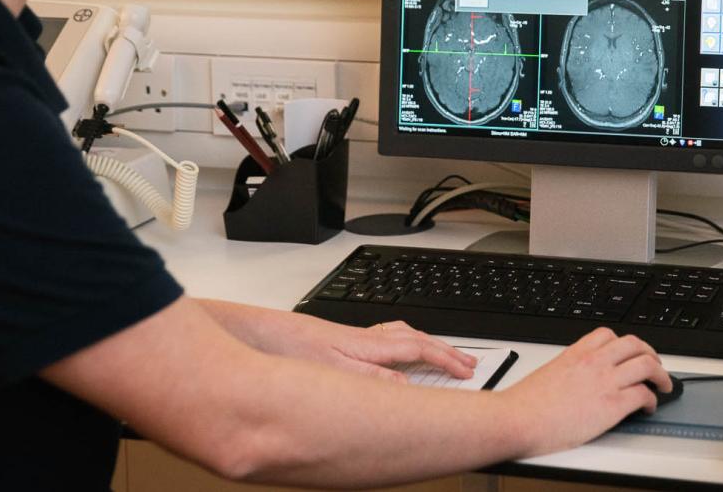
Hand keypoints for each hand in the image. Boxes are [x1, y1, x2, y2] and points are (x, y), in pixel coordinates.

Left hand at [257, 312, 476, 382]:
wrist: (256, 334)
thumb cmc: (286, 348)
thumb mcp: (333, 371)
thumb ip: (372, 379)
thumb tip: (407, 388)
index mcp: (368, 344)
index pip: (419, 348)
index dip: (446, 359)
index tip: (466, 371)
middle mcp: (364, 338)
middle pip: (415, 338)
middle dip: (444, 350)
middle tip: (466, 363)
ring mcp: (353, 338)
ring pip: (401, 335)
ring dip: (426, 344)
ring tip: (440, 356)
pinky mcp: (340, 341)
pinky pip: (385, 338)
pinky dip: (403, 343)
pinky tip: (395, 355)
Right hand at [499, 327, 671, 455]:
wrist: (519, 419)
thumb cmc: (526, 403)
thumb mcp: (549, 373)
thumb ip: (569, 370)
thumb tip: (579, 381)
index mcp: (576, 353)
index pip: (608, 335)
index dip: (625, 344)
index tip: (630, 352)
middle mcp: (594, 362)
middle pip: (635, 345)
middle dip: (650, 354)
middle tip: (655, 365)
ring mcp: (605, 381)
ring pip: (647, 365)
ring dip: (661, 375)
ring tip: (664, 385)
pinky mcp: (612, 405)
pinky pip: (643, 395)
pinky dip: (652, 400)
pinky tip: (648, 407)